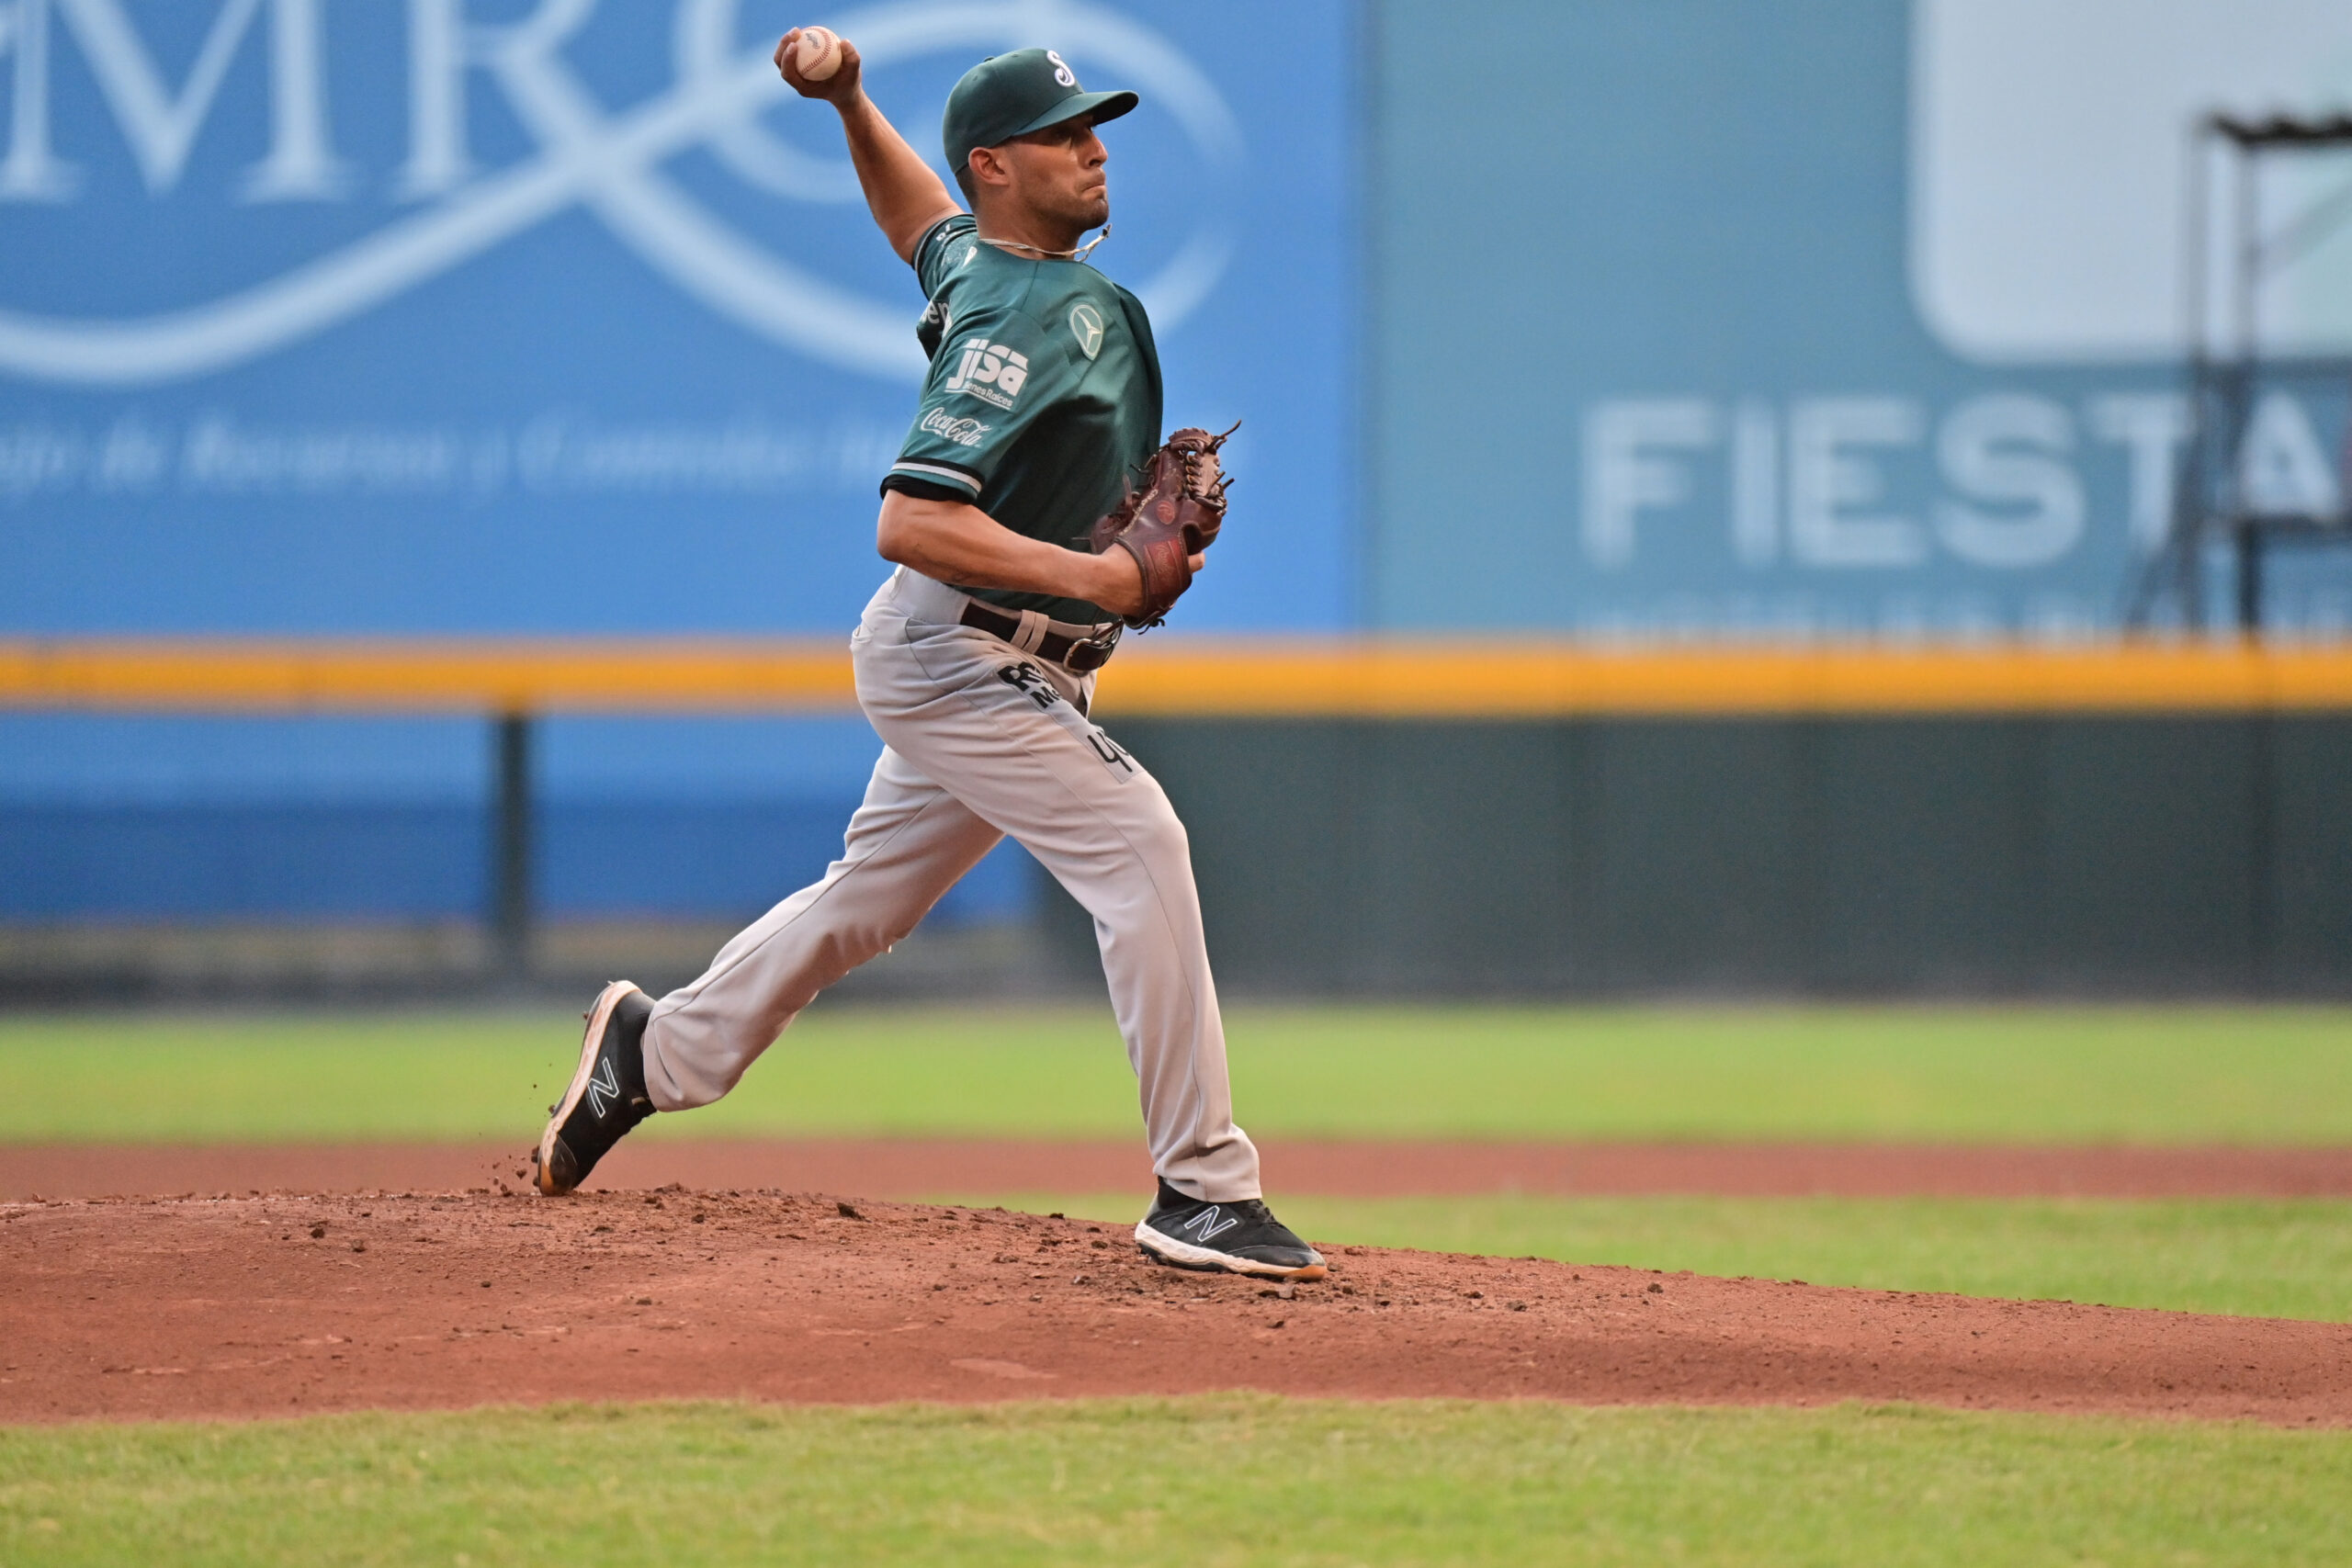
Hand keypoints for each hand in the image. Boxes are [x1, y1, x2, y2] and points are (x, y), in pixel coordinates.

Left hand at [774, 28, 862, 102]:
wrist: (846, 93)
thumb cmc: (849, 85)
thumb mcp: (855, 74)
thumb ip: (852, 58)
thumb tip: (844, 41)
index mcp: (803, 87)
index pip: (788, 74)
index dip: (787, 58)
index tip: (794, 44)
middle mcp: (796, 81)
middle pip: (780, 62)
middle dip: (783, 46)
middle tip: (795, 32)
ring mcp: (796, 73)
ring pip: (784, 56)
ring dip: (787, 41)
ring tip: (798, 30)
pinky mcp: (799, 66)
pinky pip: (795, 52)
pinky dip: (798, 41)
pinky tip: (805, 31)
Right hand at [1091, 546, 1205, 619]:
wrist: (1098, 578)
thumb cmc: (1116, 557)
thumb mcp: (1137, 540)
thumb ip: (1151, 540)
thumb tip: (1155, 526)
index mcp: (1170, 567)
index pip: (1196, 562)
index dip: (1197, 557)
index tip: (1196, 554)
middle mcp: (1168, 587)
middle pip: (1182, 581)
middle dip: (1179, 574)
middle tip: (1171, 565)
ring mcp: (1156, 601)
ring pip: (1168, 596)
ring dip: (1164, 588)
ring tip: (1152, 578)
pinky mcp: (1142, 611)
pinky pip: (1150, 606)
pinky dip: (1147, 599)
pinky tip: (1138, 591)